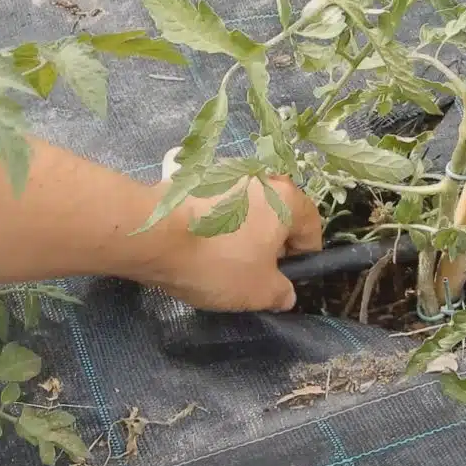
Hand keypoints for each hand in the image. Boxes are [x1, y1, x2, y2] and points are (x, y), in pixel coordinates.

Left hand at [135, 168, 322, 312]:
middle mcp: (262, 177)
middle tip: (253, 273)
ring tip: (221, 260)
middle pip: (278, 216)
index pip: (311, 229)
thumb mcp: (260, 292)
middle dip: (270, 245)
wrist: (154, 235)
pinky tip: (199, 244)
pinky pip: (218, 205)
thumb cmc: (219, 262)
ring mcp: (227, 172)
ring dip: (243, 232)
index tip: (284, 279)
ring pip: (247, 209)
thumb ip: (282, 293)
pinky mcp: (196, 177)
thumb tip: (285, 293)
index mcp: (288, 199)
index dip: (302, 259)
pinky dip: (216, 223)